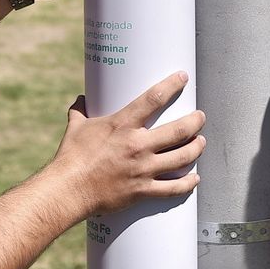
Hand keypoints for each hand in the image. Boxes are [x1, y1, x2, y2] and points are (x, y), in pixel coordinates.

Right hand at [51, 71, 203, 216]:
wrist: (68, 190)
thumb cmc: (70, 157)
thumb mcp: (76, 127)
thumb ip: (81, 111)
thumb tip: (81, 100)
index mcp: (122, 125)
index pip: (154, 98)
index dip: (172, 85)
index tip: (183, 78)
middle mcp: (137, 145)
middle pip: (178, 130)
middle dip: (195, 121)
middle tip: (200, 117)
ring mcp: (143, 169)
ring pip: (182, 157)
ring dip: (196, 148)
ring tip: (201, 142)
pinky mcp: (143, 191)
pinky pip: (173, 188)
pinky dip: (188, 183)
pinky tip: (195, 178)